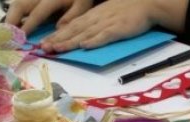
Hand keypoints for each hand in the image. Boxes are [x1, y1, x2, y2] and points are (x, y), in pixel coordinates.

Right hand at [5, 0, 92, 34]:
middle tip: (6, 36)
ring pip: (17, 3)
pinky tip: (13, 24)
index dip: (28, 25)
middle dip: (11, 20)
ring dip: (10, 17)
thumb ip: (71, 17)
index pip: (37, 13)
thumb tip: (58, 29)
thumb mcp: (82, 6)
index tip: (20, 37)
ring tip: (7, 32)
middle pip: (20, 5)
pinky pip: (19, 3)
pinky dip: (14, 13)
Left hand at [39, 0, 157, 52]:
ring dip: (70, 42)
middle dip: (58, 39)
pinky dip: (94, 41)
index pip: (71, 25)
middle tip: (43, 48)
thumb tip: (82, 34)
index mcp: (93, 15)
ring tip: (57, 49)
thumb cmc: (127, 9)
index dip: (57, 34)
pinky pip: (104, 35)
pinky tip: (84, 46)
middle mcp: (96, 18)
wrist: (146, 3)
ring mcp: (107, 23)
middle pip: (74, 30)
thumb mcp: (107, 12)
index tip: (44, 42)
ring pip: (85, 33)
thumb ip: (95, 21)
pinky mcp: (119, 28)